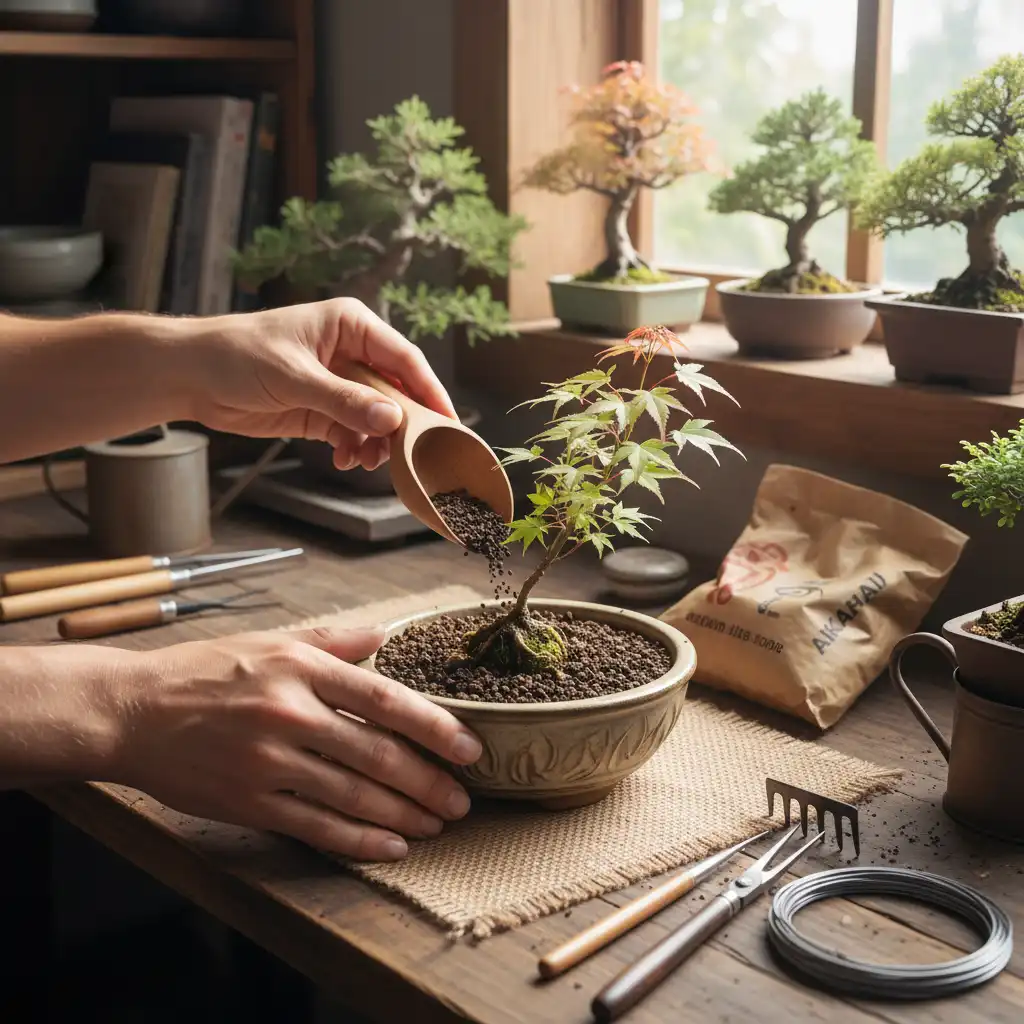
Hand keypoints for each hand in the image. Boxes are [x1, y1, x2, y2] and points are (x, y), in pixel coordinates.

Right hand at [111, 625, 481, 859]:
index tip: (468, 747)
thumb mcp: (270, 641)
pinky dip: (360, 839)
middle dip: (430, 781)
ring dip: (404, 814)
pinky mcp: (249, 802)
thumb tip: (384, 634)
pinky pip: (317, 826)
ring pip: (354, 794)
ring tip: (437, 824)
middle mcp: (291, 714)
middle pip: (378, 754)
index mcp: (302, 669)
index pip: (386, 698)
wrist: (132, 712)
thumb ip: (332, 640)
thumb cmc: (204, 671)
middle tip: (463, 800)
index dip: (434, 726)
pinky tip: (392, 846)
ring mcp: (269, 762)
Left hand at [190, 298, 457, 471]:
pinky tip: (344, 459)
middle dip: (401, 424)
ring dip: (376, 442)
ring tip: (367, 460)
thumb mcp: (294, 377)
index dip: (429, 392)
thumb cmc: (236, 355)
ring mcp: (336, 383)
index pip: (405, 360)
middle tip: (411, 453)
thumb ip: (344, 401)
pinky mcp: (321, 410)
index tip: (448, 423)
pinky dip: (354, 448)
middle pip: (396, 392)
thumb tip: (392, 419)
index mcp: (352, 326)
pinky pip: (352, 432)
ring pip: (376, 417)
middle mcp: (350, 353)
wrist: (188, 375)